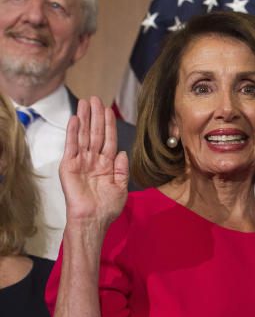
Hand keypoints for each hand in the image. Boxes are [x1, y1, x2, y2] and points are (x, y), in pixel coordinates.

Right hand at [60, 97, 128, 228]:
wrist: (93, 219)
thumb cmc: (107, 207)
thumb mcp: (121, 187)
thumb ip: (122, 169)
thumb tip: (123, 153)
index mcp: (107, 164)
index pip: (109, 139)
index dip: (109, 124)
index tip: (108, 110)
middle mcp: (94, 160)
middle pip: (96, 133)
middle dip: (96, 116)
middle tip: (95, 98)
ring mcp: (81, 161)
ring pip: (84, 135)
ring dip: (85, 119)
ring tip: (84, 102)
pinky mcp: (69, 165)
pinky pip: (72, 146)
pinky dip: (73, 132)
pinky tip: (76, 119)